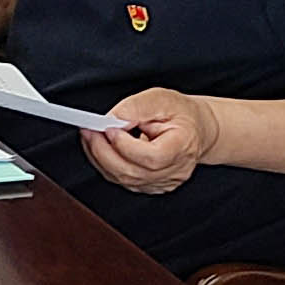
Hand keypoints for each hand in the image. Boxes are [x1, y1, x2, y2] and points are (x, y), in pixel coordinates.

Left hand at [80, 90, 214, 191]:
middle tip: (89, 131)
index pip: (152, 158)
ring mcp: (164, 182)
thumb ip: (135, 108)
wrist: (195, 129)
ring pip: (125, 179)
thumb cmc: (180, 114)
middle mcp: (176, 170)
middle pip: (133, 172)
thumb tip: (112, 120)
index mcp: (183, 147)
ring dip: (100, 158)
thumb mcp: (161, 99)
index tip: (109, 128)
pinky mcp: (152, 185)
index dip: (125, 146)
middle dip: (103, 152)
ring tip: (91, 136)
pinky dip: (106, 165)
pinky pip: (124, 181)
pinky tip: (100, 149)